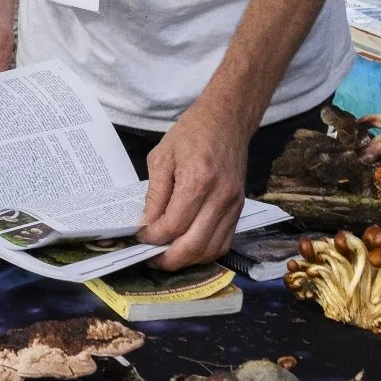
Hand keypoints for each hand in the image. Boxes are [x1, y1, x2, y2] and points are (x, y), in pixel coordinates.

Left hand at [138, 101, 247, 268]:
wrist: (226, 120)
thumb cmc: (192, 133)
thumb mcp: (161, 157)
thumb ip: (154, 195)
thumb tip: (147, 225)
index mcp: (198, 180)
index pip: (173, 226)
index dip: (152, 238)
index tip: (140, 236)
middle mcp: (220, 197)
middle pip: (193, 246)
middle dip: (168, 259)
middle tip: (150, 256)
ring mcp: (233, 205)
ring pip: (210, 250)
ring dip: (186, 260)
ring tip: (167, 255)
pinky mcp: (239, 208)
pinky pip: (223, 243)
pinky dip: (204, 252)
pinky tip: (187, 246)